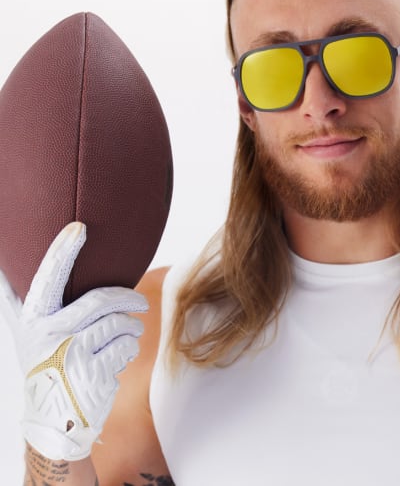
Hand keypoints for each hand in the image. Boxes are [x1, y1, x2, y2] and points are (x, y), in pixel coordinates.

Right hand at [0, 221, 148, 461]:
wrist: (52, 420)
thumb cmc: (44, 367)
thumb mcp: (27, 335)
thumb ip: (23, 302)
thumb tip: (5, 266)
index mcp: (33, 318)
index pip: (48, 277)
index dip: (63, 250)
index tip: (78, 227)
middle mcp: (49, 334)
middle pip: (101, 300)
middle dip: (128, 299)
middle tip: (138, 303)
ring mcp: (71, 354)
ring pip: (119, 323)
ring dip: (130, 328)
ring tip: (126, 335)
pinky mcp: (93, 373)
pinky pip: (126, 346)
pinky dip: (129, 348)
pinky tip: (120, 355)